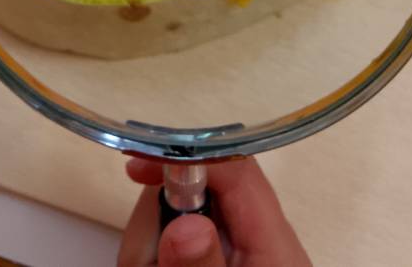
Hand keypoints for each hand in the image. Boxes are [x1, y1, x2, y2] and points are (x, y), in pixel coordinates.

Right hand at [118, 157, 311, 266]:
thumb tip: (184, 226)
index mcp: (274, 241)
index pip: (236, 170)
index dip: (187, 155)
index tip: (138, 165)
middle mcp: (257, 239)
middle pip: (196, 191)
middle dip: (156, 220)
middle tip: (144, 263)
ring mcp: (232, 253)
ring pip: (174, 221)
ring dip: (148, 250)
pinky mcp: (212, 262)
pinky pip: (172, 247)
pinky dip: (153, 261)